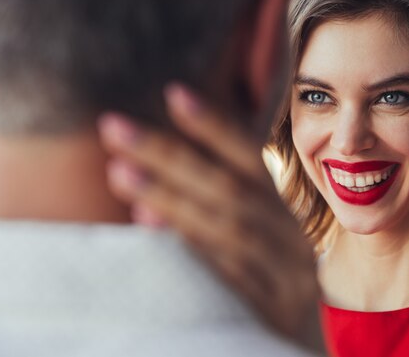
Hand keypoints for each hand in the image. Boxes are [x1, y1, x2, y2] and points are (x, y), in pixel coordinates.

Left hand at [97, 84, 323, 351]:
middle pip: (231, 189)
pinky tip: (151, 232)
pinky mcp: (274, 316)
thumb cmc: (268, 292)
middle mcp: (293, 241)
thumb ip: (216, 221)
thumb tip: (145, 204)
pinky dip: (192, 252)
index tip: (173, 93)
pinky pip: (230, 280)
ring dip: (172, 198)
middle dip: (171, 155)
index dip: (216, 126)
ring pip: (230, 228)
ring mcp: (288, 280)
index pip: (253, 163)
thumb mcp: (257, 250)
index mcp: (289, 218)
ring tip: (120, 172)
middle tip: (114, 128)